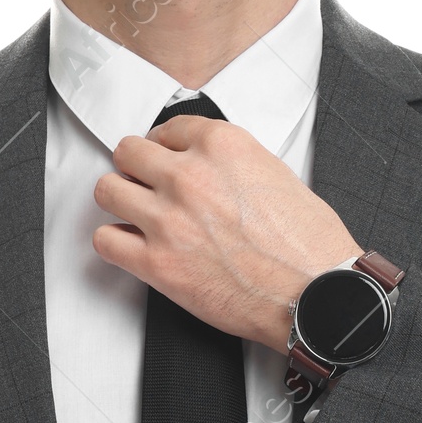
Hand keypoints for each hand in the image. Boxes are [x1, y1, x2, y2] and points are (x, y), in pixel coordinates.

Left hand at [91, 112, 361, 350]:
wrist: (315, 294)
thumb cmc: (307, 245)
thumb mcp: (276, 174)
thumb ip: (232, 164)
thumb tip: (210, 171)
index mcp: (222, 146)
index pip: (168, 128)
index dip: (165, 148)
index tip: (165, 160)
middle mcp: (189, 176)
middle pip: (128, 153)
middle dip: (136, 169)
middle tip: (145, 185)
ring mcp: (168, 219)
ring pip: (108, 191)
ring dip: (120, 201)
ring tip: (135, 214)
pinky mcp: (157, 264)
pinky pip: (106, 241)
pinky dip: (115, 243)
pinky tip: (133, 246)